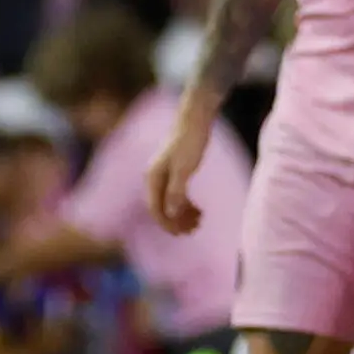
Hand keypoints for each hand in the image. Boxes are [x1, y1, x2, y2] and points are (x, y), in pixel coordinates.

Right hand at [146, 98, 215, 235]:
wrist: (196, 119)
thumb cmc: (190, 142)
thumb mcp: (184, 169)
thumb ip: (176, 192)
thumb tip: (170, 215)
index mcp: (153, 178)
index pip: (155, 209)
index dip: (167, 224)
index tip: (182, 234)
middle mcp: (155, 178)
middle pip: (162, 208)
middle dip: (177, 221)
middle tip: (195, 229)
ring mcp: (165, 176)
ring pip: (170, 203)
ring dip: (183, 215)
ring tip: (200, 221)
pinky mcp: (175, 172)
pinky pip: (177, 195)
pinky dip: (187, 205)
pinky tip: (199, 210)